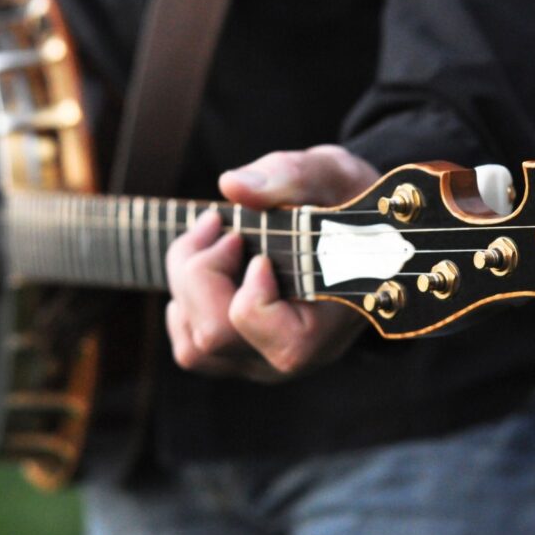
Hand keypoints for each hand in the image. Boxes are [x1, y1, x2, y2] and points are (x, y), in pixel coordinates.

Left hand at [164, 145, 378, 381]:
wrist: (350, 225)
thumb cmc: (344, 202)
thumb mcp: (331, 175)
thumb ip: (290, 176)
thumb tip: (232, 186)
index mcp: (326, 325)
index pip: (272, 337)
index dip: (251, 291)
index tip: (260, 254)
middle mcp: (291, 354)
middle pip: (214, 336)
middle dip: (202, 271)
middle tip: (220, 225)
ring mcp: (259, 360)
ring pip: (193, 347)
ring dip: (185, 283)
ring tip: (210, 238)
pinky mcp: (236, 354)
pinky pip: (189, 346)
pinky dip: (184, 302)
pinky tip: (205, 266)